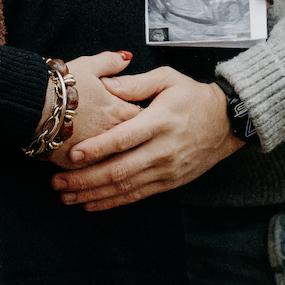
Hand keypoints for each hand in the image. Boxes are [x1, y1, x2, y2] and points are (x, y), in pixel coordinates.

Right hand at [31, 52, 141, 166]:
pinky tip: (92, 172)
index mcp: (118, 111)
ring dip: (113, 159)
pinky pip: (92, 174)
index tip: (138, 116)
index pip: (142, 117)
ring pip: (113, 162)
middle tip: (127, 139)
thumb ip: (111, 63)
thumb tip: (127, 59)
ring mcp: (95, 154)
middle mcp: (111, 136)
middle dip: (131, 141)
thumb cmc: (61, 85)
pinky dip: (94, 171)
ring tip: (108, 156)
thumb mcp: (88, 65)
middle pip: (132, 143)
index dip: (142, 116)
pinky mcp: (77, 167)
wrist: (33, 105)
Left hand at [50, 71, 241, 210]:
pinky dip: (112, 202)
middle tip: (57, 183)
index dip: (97, 149)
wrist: (227, 123)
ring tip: (67, 198)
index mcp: (159, 122)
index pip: (124, 139)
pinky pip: (136, 196)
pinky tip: (91, 205)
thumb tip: (104, 85)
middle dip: (85, 179)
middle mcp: (162, 150)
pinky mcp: (169, 183)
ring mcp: (166, 170)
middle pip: (119, 170)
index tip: (73, 155)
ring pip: (124, 188)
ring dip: (93, 195)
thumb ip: (134, 84)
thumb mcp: (167, 79)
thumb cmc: (194, 97)